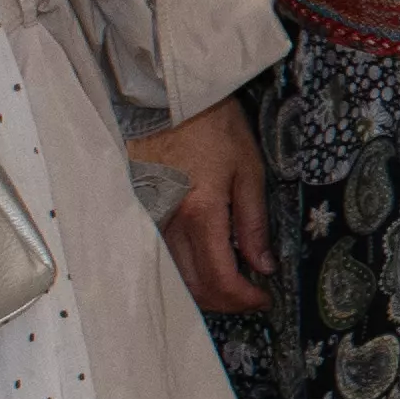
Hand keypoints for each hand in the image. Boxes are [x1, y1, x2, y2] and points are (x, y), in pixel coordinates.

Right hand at [130, 94, 264, 313]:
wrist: (166, 97)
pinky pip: (158, 254)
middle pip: (193, 288)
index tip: (262, 297)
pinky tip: (200, 258)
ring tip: (228, 278)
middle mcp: (168, 224)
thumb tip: (263, 265)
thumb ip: (254, 223)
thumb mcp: (248, 169)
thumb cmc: (212, 125)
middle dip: (225, 301)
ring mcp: (147, 220)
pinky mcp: (136, 212)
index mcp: (200, 213)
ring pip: (172, 276)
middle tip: (249, 292)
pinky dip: (181, 268)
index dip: (244, 298)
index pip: (220, 279)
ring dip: (202, 289)